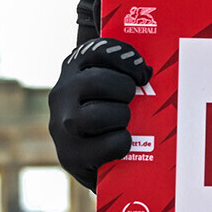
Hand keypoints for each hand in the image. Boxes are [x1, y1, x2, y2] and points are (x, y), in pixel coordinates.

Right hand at [49, 37, 153, 190]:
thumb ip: (122, 69)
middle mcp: (62, 94)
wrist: (93, 162)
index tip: (142, 73)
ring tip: (125, 121)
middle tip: (131, 99)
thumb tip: (148, 72)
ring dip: (121, 117)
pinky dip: (123, 142)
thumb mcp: (108, 85)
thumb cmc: (108, 114)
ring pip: (98, 115)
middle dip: (124, 90)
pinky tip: (122, 141)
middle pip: (98, 82)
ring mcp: (62, 126)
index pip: (98, 50)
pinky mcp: (72, 156)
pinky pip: (109, 144)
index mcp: (73, 69)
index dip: (126, 57)